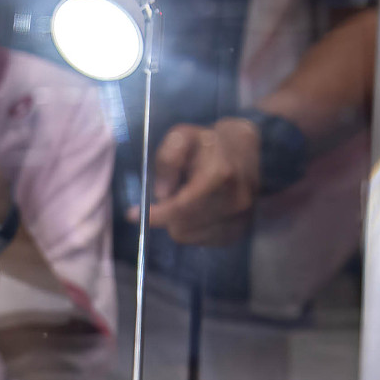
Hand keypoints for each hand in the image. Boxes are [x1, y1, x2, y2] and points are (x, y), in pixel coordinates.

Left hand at [146, 116, 262, 245]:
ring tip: (184, 201)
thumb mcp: (184, 136)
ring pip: (189, 236)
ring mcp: (240, 220)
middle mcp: (235, 202)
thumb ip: (168, 158)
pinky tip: (194, 211)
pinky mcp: (239, 233)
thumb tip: (162, 193)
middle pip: (182, 227)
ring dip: (177, 223)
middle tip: (165, 198)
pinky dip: (191, 230)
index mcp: (221, 176)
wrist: (247, 152)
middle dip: (165, 215)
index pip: (182, 207)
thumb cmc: (209, 143)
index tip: (133, 214)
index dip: (156, 214)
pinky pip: (201, 242)